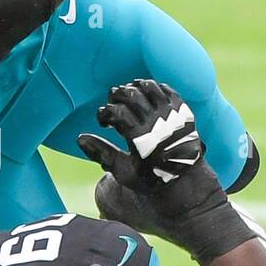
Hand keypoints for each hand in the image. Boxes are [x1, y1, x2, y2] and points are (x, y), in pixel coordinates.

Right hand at [77, 80, 202, 188]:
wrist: (185, 178)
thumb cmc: (150, 177)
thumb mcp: (123, 171)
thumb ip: (101, 154)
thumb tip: (80, 138)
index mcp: (141, 138)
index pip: (116, 112)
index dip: (104, 113)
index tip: (103, 123)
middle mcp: (157, 123)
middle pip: (131, 94)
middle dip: (115, 96)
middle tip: (112, 104)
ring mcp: (171, 114)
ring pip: (148, 87)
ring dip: (132, 87)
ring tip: (126, 97)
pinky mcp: (182, 109)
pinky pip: (164, 88)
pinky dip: (150, 87)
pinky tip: (143, 96)